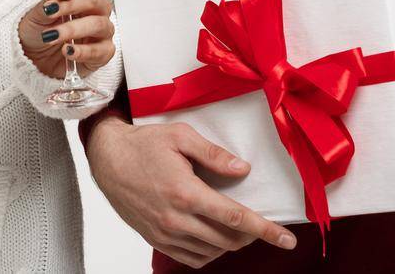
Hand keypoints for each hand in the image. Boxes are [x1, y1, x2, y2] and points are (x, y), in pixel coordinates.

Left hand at [18, 0, 112, 77]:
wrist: (35, 58)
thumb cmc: (39, 32)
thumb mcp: (38, 15)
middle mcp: (96, 11)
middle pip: (95, 1)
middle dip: (71, 6)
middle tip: (51, 12)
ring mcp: (102, 32)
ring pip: (99, 24)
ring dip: (74, 29)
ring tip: (53, 36)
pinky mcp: (103, 53)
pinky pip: (100, 51)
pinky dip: (82, 51)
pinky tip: (67, 51)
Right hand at [83, 115, 296, 267]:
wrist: (107, 159)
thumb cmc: (144, 144)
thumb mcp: (181, 137)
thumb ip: (214, 155)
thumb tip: (243, 170)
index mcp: (186, 193)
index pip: (236, 218)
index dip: (266, 230)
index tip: (287, 239)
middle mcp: (176, 219)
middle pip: (228, 240)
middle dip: (252, 236)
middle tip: (262, 224)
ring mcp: (165, 233)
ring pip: (212, 252)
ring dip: (231, 243)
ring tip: (238, 227)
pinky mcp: (156, 239)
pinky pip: (192, 258)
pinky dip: (210, 253)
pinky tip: (214, 237)